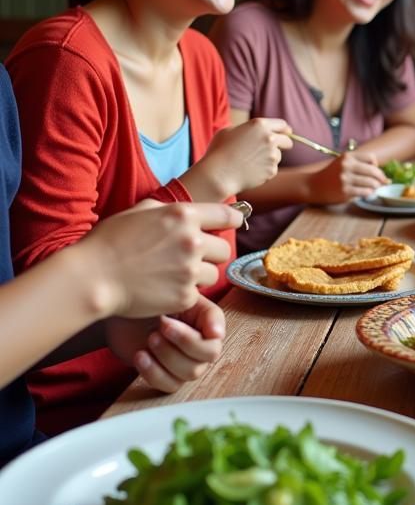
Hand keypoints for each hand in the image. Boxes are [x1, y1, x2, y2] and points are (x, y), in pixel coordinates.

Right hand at [79, 200, 240, 317]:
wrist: (92, 278)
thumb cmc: (109, 242)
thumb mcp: (140, 210)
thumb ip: (170, 208)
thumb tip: (189, 210)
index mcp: (183, 215)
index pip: (228, 215)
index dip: (233, 220)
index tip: (232, 224)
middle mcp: (192, 241)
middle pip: (224, 249)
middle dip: (211, 253)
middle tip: (190, 257)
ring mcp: (190, 270)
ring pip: (213, 273)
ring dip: (199, 275)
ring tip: (173, 274)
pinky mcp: (185, 296)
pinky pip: (197, 293)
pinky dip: (184, 293)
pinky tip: (163, 288)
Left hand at [107, 296, 225, 392]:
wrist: (127, 311)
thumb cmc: (155, 300)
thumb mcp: (182, 298)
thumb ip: (205, 313)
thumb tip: (217, 333)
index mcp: (209, 326)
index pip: (216, 339)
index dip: (196, 336)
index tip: (170, 325)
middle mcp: (202, 347)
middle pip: (207, 357)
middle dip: (183, 342)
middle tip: (161, 326)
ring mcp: (185, 364)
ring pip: (190, 372)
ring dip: (168, 355)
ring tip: (150, 338)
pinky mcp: (167, 376)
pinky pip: (170, 385)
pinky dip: (154, 372)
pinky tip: (140, 355)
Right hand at [200, 118, 292, 196]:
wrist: (218, 174)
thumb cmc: (219, 151)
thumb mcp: (229, 131)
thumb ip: (247, 128)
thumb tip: (255, 131)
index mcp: (259, 125)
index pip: (282, 124)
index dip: (285, 130)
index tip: (286, 134)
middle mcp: (269, 138)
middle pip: (287, 141)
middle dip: (284, 144)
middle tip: (275, 149)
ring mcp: (272, 155)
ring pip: (278, 156)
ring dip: (270, 159)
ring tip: (251, 162)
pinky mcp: (272, 170)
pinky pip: (272, 169)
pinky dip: (264, 170)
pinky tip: (250, 171)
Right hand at [308, 151, 387, 203]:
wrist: (313, 186)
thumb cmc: (332, 175)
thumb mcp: (344, 164)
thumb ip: (361, 166)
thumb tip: (386, 178)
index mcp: (347, 156)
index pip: (371, 158)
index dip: (376, 165)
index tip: (374, 171)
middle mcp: (347, 166)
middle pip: (374, 170)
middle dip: (381, 178)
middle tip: (383, 182)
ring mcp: (345, 179)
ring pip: (371, 182)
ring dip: (376, 187)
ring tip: (373, 188)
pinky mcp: (345, 191)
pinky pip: (365, 192)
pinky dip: (369, 193)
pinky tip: (365, 193)